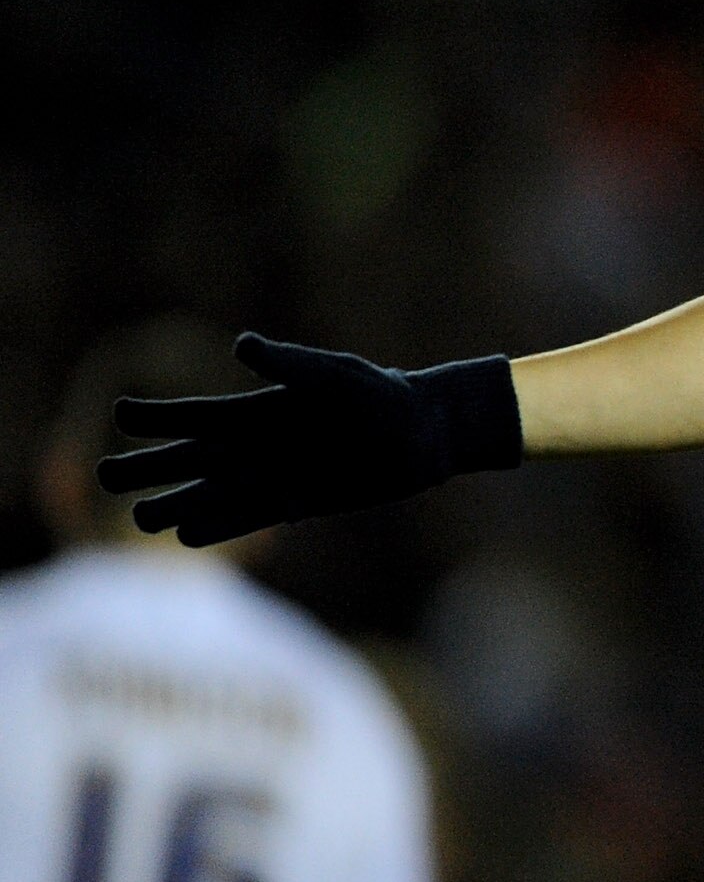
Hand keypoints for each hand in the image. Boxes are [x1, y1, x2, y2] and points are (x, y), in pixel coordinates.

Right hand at [98, 334, 520, 546]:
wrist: (421, 438)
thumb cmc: (380, 397)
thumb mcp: (336, 376)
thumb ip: (290, 365)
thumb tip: (240, 345)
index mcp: (255, 410)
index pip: (194, 416)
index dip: (157, 416)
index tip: (122, 415)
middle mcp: (253, 446)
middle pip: (186, 459)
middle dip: (146, 467)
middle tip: (104, 476)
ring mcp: (269, 478)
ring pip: (208, 495)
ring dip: (176, 504)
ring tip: (142, 518)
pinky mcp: (293, 505)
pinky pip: (245, 520)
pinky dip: (219, 527)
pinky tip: (187, 536)